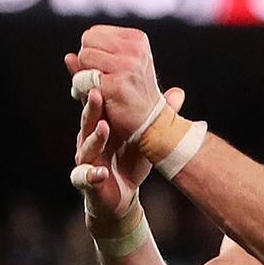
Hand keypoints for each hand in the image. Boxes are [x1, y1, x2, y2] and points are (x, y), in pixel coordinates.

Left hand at [69, 25, 164, 142]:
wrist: (151, 122)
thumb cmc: (133, 94)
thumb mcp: (121, 68)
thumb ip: (96, 57)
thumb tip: (68, 57)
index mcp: (137, 39)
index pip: (94, 32)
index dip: (92, 51)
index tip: (106, 68)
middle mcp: (135, 49)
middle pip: (88, 41)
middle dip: (87, 60)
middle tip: (101, 78)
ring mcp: (126, 66)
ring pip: (84, 57)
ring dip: (85, 75)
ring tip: (101, 88)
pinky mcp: (116, 85)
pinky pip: (83, 78)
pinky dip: (85, 89)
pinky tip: (100, 97)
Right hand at [70, 67, 185, 219]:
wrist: (119, 196)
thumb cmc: (128, 160)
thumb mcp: (144, 137)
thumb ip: (157, 115)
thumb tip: (178, 92)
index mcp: (101, 125)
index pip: (96, 103)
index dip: (92, 86)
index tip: (90, 68)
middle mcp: (89, 139)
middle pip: (88, 120)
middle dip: (92, 107)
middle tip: (96, 92)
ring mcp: (86, 160)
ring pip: (86, 147)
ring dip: (95, 137)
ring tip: (104, 127)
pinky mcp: (86, 181)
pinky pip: (84, 177)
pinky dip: (90, 175)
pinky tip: (99, 173)